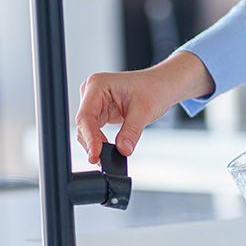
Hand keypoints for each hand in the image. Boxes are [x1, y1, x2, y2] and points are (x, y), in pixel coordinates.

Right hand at [75, 51, 213, 162]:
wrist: (161, 86)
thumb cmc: (153, 88)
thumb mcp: (144, 111)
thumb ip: (132, 131)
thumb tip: (122, 150)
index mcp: (98, 85)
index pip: (86, 116)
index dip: (90, 137)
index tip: (96, 154)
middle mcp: (91, 92)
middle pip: (83, 124)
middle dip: (92, 143)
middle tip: (102, 160)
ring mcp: (94, 102)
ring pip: (86, 130)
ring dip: (95, 144)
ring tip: (107, 156)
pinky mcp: (99, 112)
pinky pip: (94, 131)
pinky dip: (99, 142)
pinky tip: (107, 150)